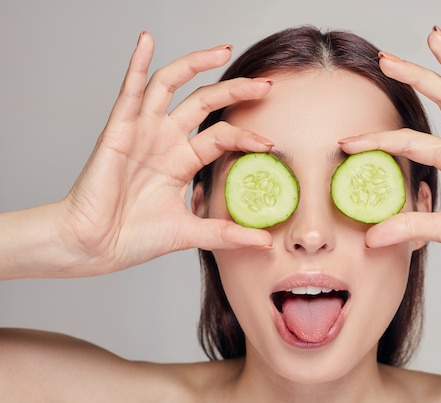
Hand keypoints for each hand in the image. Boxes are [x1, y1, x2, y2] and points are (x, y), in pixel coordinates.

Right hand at [57, 32, 273, 275]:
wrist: (94, 247)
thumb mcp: (191, 232)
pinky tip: (147, 40)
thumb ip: (227, 233)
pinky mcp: (118, 129)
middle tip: (266, 85)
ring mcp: (142, 131)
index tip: (270, 143)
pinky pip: (129, 90)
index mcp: (181, 161)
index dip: (245, 136)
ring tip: (223, 50)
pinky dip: (137, 63)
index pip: (221, 136)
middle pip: (205, 103)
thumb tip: (266, 244)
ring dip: (196, 64)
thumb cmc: (133, 238)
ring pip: (171, 85)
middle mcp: (164, 140)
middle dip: (236, 91)